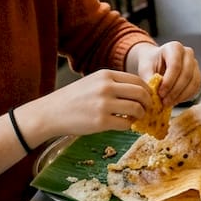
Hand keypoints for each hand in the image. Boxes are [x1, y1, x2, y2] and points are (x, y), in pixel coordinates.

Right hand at [39, 69, 153, 137]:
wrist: (51, 112)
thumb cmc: (73, 98)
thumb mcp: (93, 82)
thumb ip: (113, 84)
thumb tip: (138, 92)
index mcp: (106, 75)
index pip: (137, 80)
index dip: (147, 90)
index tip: (148, 97)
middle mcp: (106, 87)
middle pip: (140, 93)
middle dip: (148, 102)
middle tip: (148, 109)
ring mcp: (104, 105)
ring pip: (136, 109)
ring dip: (140, 115)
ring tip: (136, 118)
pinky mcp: (101, 122)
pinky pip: (125, 124)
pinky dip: (129, 125)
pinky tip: (124, 125)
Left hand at [126, 41, 200, 105]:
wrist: (156, 63)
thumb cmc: (150, 63)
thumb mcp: (145, 69)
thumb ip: (149, 79)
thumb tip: (154, 94)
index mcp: (174, 47)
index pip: (175, 65)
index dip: (168, 81)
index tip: (160, 93)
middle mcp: (188, 53)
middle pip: (186, 74)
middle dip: (175, 90)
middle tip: (164, 101)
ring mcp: (195, 64)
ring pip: (193, 82)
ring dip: (181, 96)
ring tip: (168, 103)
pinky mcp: (198, 75)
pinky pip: (196, 88)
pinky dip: (186, 97)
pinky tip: (175, 101)